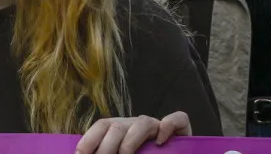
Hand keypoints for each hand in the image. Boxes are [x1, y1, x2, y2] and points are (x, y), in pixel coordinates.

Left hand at [74, 111, 189, 153]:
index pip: (101, 125)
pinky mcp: (180, 128)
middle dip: (106, 146)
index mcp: (121, 129)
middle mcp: (136, 124)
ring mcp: (157, 125)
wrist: (175, 151)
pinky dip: (168, 127)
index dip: (89, 139)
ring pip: (143, 122)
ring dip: (130, 141)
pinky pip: (176, 119)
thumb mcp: (123, 153)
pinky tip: (161, 142)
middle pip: (118, 125)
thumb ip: (110, 152)